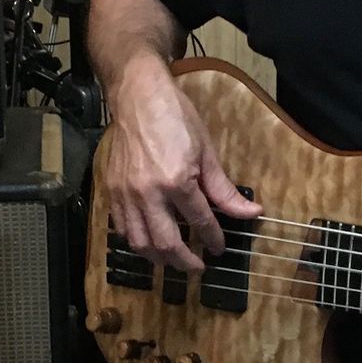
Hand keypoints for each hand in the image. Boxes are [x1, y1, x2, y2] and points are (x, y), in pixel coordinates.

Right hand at [103, 59, 260, 271]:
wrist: (138, 95)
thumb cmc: (176, 117)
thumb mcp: (207, 152)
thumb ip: (224, 190)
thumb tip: (250, 212)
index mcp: (176, 182)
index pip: (200, 222)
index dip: (213, 239)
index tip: (219, 248)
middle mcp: (147, 193)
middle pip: (166, 243)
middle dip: (184, 261)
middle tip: (198, 267)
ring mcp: (125, 193)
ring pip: (139, 242)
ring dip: (159, 258)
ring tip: (174, 261)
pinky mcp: (111, 190)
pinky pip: (121, 228)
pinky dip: (136, 242)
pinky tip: (149, 243)